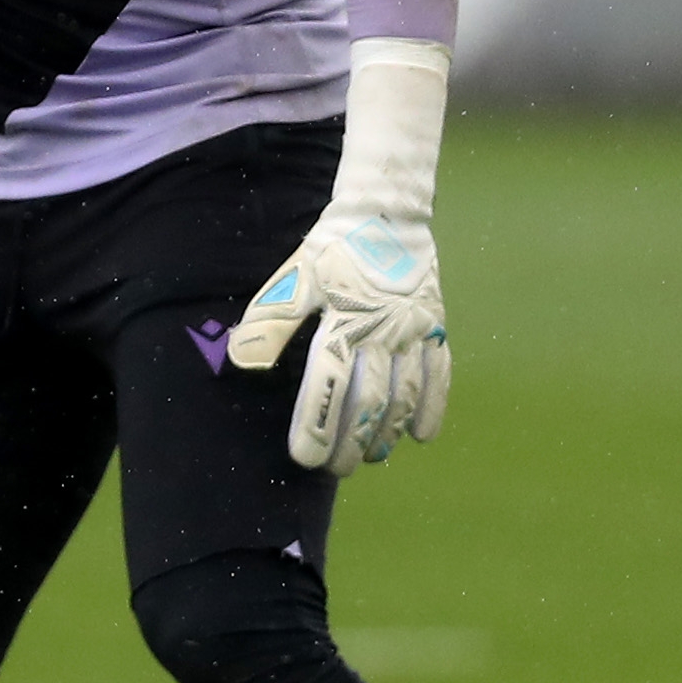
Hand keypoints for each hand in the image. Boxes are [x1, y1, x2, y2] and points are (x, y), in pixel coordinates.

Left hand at [223, 40, 453, 476]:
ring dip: (388, 431)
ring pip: (405, 395)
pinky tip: (422, 435)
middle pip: (369, 400)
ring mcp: (413, 332)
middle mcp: (382, 332)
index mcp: (343, 322)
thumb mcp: (294, 278)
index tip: (306, 458)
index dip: (317, 425)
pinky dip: (432, 407)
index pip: (328, 385)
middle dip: (351, 440)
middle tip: (335, 469)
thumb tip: (241, 360)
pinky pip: (440, 374)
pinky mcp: (435, 326)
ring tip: (370, 456)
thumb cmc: (333, 248)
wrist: (387, 214)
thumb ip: (270, 321)